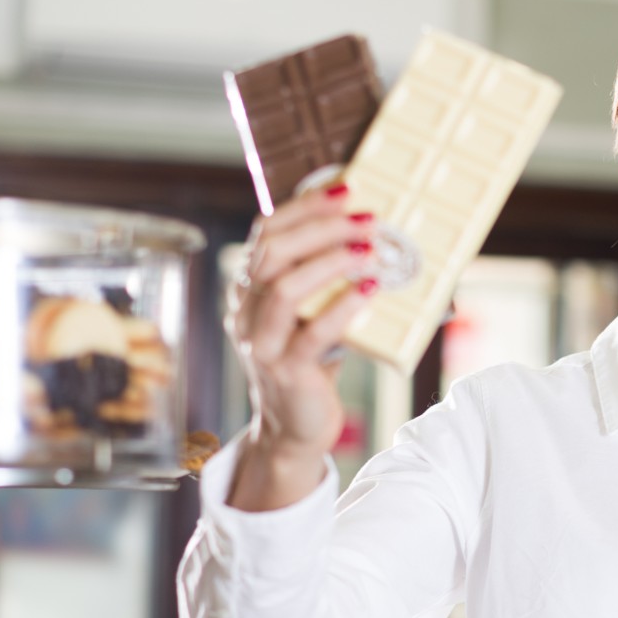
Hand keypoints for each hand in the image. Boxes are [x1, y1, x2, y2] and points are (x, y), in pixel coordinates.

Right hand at [225, 184, 377, 509]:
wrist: (294, 428)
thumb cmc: (310, 363)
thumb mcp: (309, 314)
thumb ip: (323, 280)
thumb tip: (371, 234)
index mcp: (248, 290)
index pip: (265, 233)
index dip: (303, 206)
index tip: (344, 188)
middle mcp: (245, 312)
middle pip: (272, 253)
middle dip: (321, 227)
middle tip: (366, 218)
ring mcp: (262, 344)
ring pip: (285, 289)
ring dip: (331, 262)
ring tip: (370, 250)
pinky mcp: (287, 372)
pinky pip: (312, 333)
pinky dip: (343, 307)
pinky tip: (370, 291)